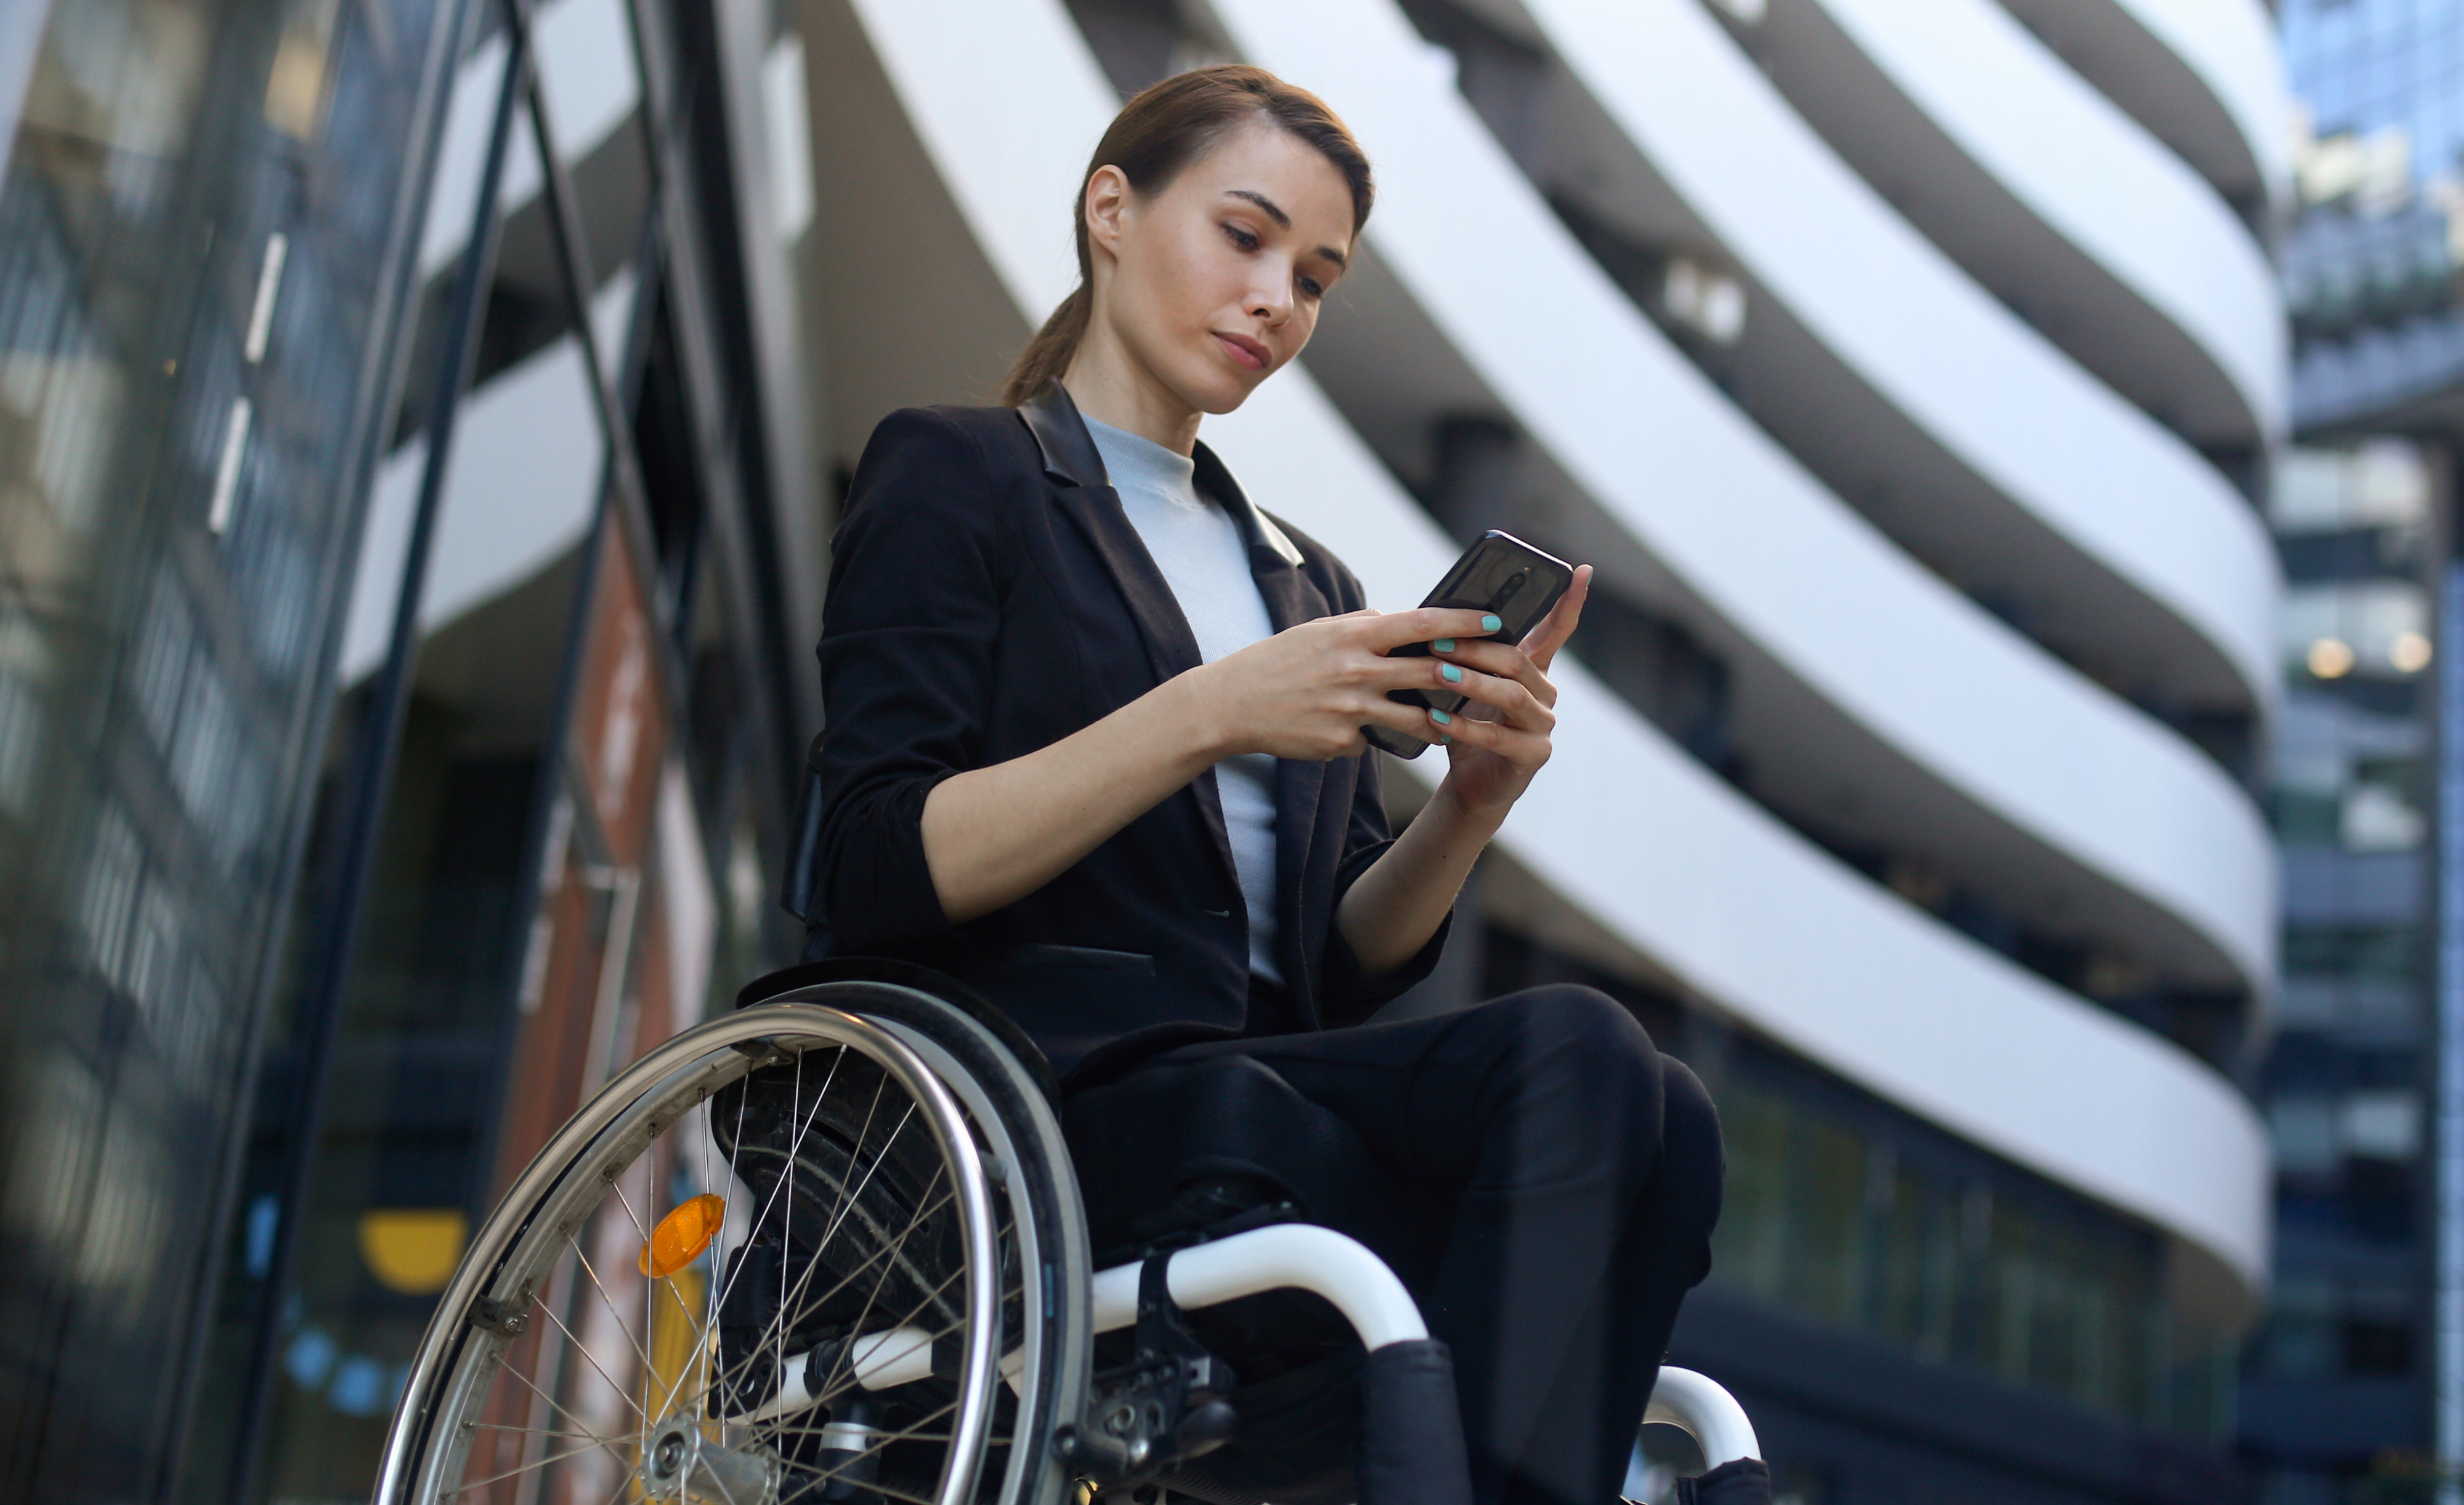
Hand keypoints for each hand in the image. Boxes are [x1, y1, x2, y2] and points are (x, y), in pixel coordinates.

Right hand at [1186, 605, 1512, 760]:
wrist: (1230, 705)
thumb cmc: (1276, 662)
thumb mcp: (1319, 632)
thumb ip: (1363, 626)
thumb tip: (1402, 619)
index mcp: (1353, 636)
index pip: (1423, 623)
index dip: (1464, 622)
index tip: (1496, 621)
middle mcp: (1356, 672)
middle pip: (1430, 672)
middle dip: (1468, 675)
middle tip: (1495, 677)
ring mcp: (1350, 711)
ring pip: (1415, 719)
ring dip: (1438, 722)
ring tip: (1448, 723)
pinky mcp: (1340, 744)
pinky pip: (1373, 742)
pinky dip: (1373, 737)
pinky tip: (1354, 733)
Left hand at [1424, 564, 1592, 816]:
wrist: (1470, 782)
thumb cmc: (1466, 725)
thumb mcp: (1464, 684)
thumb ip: (1462, 654)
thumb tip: (1432, 618)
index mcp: (1533, 669)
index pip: (1557, 629)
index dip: (1570, 601)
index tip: (1581, 571)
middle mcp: (1545, 693)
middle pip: (1518, 661)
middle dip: (1477, 648)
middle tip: (1439, 641)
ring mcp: (1543, 725)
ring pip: (1512, 695)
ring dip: (1471, 682)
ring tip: (1437, 673)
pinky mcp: (1534, 755)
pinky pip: (1498, 736)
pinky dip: (1464, 727)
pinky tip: (1437, 720)